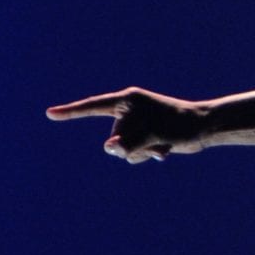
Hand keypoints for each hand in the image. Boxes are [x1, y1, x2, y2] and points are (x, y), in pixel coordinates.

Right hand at [46, 87, 205, 163]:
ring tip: (163, 142)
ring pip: (123, 149)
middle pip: (113, 137)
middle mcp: (130, 111)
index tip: (49, 114)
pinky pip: (134, 153)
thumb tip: (109, 150)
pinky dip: (147, 154)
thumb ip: (126, 144)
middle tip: (157, 137)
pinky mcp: (145, 136)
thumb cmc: (180, 125)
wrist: (205, 128)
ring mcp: (137, 124)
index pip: (93, 106)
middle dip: (131, 144)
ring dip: (141, 151)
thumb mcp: (150, 135)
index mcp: (128, 100)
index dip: (70, 112)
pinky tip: (165, 151)